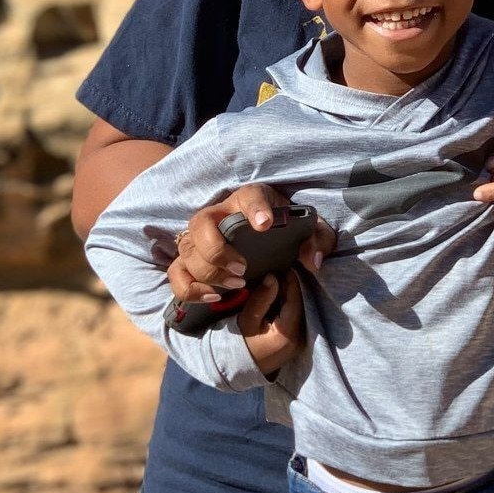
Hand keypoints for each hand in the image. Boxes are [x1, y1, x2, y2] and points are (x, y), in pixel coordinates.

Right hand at [166, 183, 335, 303]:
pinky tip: (213, 296)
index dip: (255, 208)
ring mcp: (200, 237)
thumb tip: (313, 260)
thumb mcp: (308, 232)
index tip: (266, 224)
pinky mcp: (191, 260)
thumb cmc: (285, 230)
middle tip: (242, 269)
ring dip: (207, 270)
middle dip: (218, 249)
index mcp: (250, 199)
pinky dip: (189, 288)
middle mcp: (219, 214)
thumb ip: (316, 240)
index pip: (250, 195)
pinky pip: (177, 273)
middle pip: (201, 222)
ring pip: (187, 249)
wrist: (268, 238)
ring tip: (237, 284)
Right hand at [239, 269, 305, 376]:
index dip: (292, 282)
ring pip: (301, 310)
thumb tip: (273, 276)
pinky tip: (285, 294)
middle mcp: (300, 339)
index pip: (295, 302)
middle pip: (301, 305)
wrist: (239, 368)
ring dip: (294, 295)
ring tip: (286, 278)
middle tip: (287, 269)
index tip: (288, 266)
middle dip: (294, 287)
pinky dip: (292, 305)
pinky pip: (298, 317)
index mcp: (288, 334)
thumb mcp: (247, 320)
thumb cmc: (241, 344)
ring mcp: (301, 341)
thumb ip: (261, 298)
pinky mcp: (297, 340)